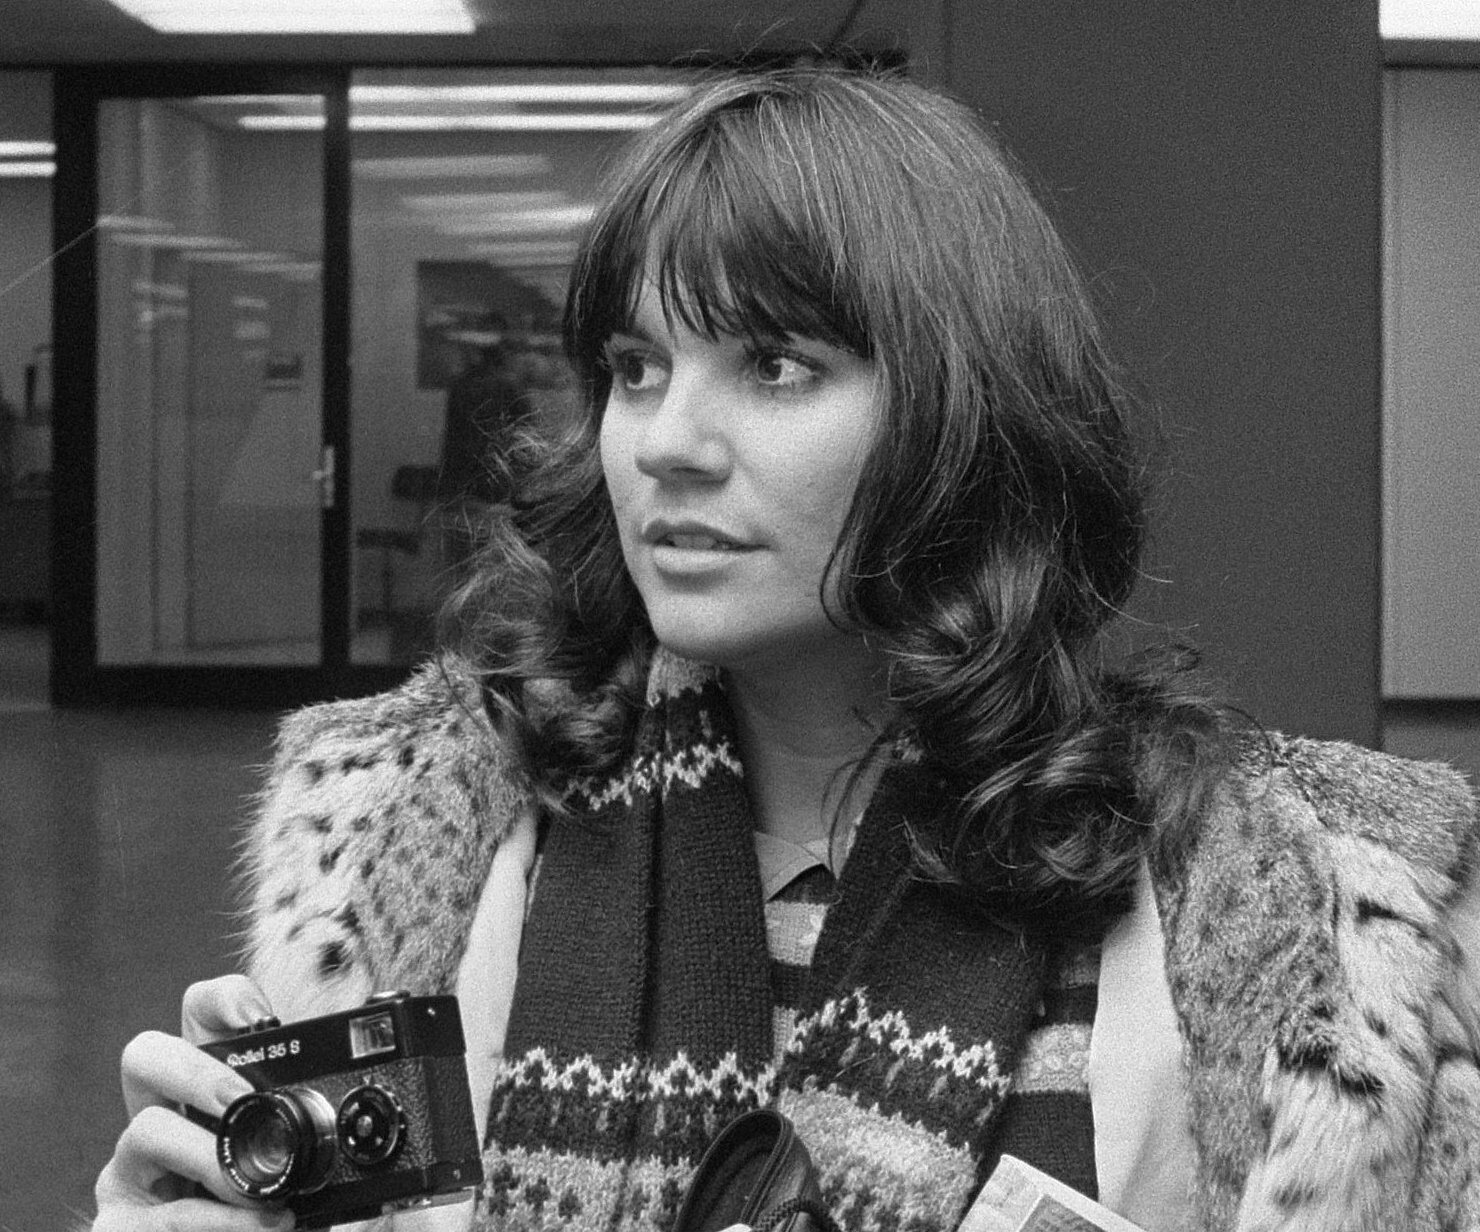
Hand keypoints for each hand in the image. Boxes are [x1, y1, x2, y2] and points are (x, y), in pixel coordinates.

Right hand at [93, 975, 295, 1230]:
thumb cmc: (263, 1213)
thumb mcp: (294, 1165)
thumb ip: (306, 1133)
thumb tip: (347, 1117)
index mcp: (203, 1093)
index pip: (199, 1016)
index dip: (224, 1001)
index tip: (262, 1020)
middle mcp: (157, 1118)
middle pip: (145, 1054)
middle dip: (195, 1070)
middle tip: (240, 1100)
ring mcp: (129, 1170)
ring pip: (146, 1131)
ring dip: (209, 1159)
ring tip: (262, 1195)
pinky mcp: (116, 1226)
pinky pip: (161, 1214)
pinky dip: (214, 1224)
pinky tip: (258, 1227)